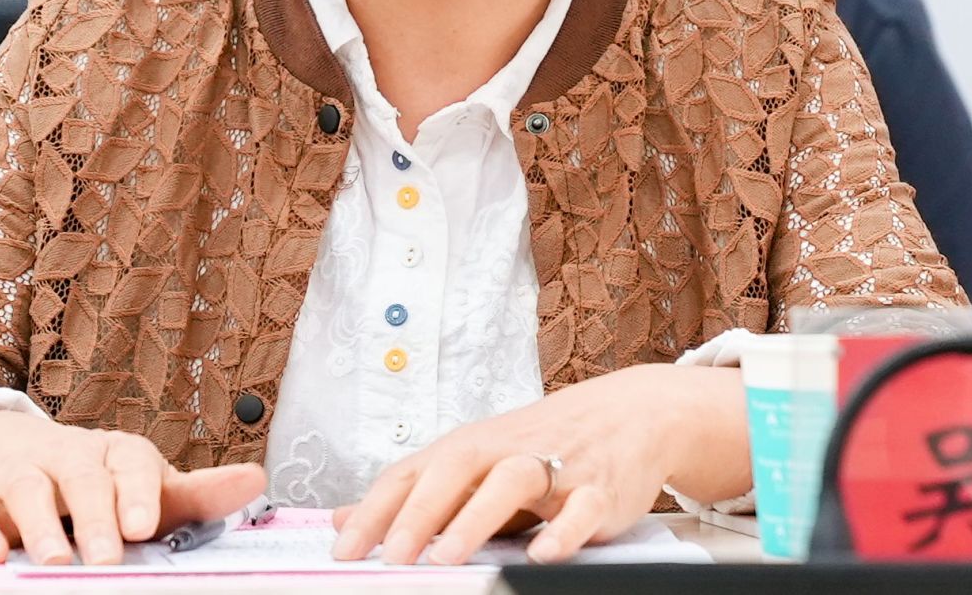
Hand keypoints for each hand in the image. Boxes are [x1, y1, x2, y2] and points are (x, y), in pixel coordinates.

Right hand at [0, 410, 265, 566]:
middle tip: (108, 558)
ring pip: (26, 488)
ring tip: (55, 562)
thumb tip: (256, 480)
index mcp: (114, 455)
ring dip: (39, 524)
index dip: (138, 490)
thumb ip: (196, 494)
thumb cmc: (93, 482)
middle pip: (81, 476)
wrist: (4, 450)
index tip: (145, 525)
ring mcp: (18, 473)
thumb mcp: (145, 486)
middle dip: (95, 515)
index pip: (131, 460)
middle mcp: (67, 458)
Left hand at [330, 364, 747, 565]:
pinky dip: (562, 532)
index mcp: (470, 447)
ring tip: (445, 558)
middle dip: (418, 513)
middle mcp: (507, 450)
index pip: (412, 473)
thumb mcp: (474, 463)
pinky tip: (542, 557)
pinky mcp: (600, 488)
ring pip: (511, 482)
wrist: (631, 413)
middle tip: (389, 558)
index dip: (376, 510)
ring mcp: (555, 467)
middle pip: (455, 470)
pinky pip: (580, 509)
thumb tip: (341, 520)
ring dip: (475, 519)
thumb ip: (412, 494)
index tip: (343, 551)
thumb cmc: (542, 445)